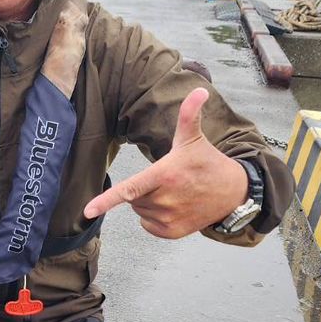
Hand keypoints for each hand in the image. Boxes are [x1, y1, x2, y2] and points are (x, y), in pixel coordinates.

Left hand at [83, 88, 249, 238]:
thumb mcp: (194, 138)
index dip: (106, 201)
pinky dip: (154, 217)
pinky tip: (173, 206)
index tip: (87, 211)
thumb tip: (200, 90)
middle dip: (144, 189)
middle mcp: (165, 200)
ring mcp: (169, 218)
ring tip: (173, 192)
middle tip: (167, 180)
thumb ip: (189, 114)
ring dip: (149, 203)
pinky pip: (148, 225)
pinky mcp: (173, 232)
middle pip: (134, 198)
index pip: (130, 189)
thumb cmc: (207, 163)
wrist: (233, 193)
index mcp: (164, 176)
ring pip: (140, 211)